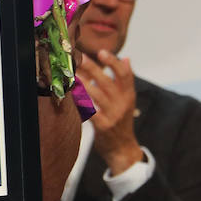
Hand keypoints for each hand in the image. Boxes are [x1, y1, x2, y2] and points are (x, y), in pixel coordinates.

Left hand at [76, 49, 142, 175]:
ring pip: (97, 95)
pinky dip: (80, 102)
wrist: (123, 148)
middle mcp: (123, 103)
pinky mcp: (103, 126)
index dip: (114, 62)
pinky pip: (90, 111)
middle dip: (93, 69)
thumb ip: (125, 80)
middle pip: (108, 82)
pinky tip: (71, 94)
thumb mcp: (128, 100)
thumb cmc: (121, 120)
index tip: (101, 52)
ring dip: (83, 83)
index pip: (125, 75)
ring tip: (72, 74)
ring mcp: (113, 115)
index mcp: (129, 95)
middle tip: (80, 58)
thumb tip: (126, 58)